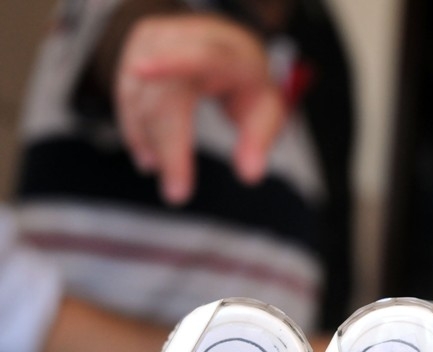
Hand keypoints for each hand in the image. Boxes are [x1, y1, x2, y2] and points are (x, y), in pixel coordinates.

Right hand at [115, 13, 285, 202]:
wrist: (226, 47)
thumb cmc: (246, 82)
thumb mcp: (265, 109)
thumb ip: (258, 141)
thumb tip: (249, 175)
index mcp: (230, 52)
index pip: (200, 54)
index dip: (170, 63)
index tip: (141, 71)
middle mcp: (191, 38)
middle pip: (165, 91)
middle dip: (168, 145)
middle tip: (176, 192)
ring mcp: (160, 39)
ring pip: (138, 93)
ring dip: (145, 139)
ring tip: (157, 168)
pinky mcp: (141, 48)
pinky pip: (126, 91)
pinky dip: (133, 127)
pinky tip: (145, 151)